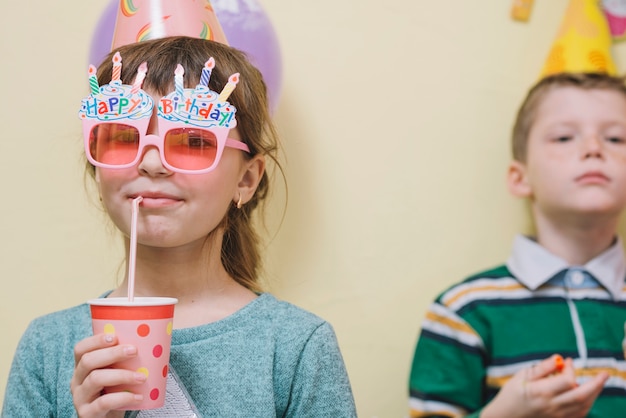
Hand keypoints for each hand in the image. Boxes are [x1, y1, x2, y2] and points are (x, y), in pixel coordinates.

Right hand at [71, 333, 145, 416]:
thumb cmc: (115, 393)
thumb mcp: (116, 375)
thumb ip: (123, 361)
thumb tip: (152, 342)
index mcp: (82, 368)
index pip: (81, 349)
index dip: (95, 341)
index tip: (115, 336)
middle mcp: (77, 381)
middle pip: (88, 361)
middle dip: (112, 353)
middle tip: (134, 351)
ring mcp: (80, 398)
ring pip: (95, 379)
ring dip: (121, 375)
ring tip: (142, 377)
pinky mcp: (87, 414)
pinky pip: (103, 403)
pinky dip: (123, 398)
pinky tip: (138, 397)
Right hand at [481, 354, 608, 417]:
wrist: (505, 417)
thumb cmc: (512, 394)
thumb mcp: (522, 376)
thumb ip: (542, 368)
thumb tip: (559, 358)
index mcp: (541, 392)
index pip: (567, 381)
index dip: (570, 369)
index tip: (567, 361)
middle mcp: (552, 406)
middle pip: (581, 395)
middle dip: (596, 384)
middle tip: (605, 374)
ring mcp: (557, 416)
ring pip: (584, 406)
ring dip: (593, 393)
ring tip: (596, 382)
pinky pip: (579, 414)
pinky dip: (587, 404)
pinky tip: (587, 396)